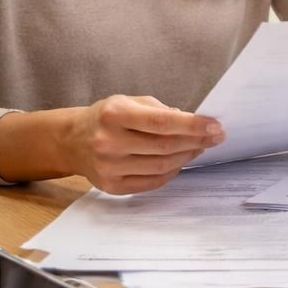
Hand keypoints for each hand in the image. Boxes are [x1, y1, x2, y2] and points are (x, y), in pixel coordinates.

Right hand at [66, 95, 223, 194]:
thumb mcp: (129, 101)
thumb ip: (160, 110)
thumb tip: (194, 123)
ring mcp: (109, 168)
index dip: (192, 125)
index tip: (215, 125)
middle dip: (197, 141)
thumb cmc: (106, 117)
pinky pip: (152, 181)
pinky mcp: (112, 186)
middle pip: (164, 147)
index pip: (161, 122)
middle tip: (216, 136)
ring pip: (162, 166)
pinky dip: (172, 171)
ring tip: (200, 147)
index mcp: (114, 115)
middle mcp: (108, 142)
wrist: (72, 141)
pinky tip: (181, 160)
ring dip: (187, 156)